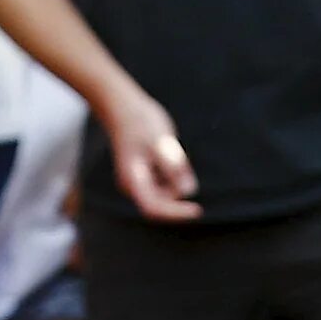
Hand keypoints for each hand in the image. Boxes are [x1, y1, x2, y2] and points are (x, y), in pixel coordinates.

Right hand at [100, 87, 199, 221]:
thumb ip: (173, 168)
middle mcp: (133, 186)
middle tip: (179, 157)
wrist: (123, 107)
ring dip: (176, 178)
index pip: (154, 208)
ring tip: (169, 148)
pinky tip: (167, 149)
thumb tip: (188, 191)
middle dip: (178, 189)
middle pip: (162, 202)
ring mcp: (138, 182)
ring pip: (165, 192)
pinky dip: (173, 172)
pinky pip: (165, 182)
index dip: (176, 213)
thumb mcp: (160, 143)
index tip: (197, 210)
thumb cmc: (140, 123)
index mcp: (133, 181)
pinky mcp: (145, 175)